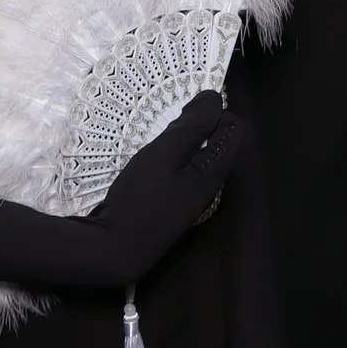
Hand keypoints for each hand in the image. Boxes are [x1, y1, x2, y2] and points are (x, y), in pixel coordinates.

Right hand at [81, 92, 241, 283]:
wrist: (113, 250)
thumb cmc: (140, 199)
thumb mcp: (165, 154)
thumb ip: (192, 126)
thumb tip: (214, 98)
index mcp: (215, 172)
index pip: (233, 129)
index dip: (214, 112)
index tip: (185, 110)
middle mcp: (209, 186)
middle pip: (216, 142)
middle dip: (197, 125)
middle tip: (169, 121)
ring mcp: (191, 198)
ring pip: (197, 156)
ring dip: (181, 142)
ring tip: (158, 136)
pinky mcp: (173, 205)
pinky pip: (182, 171)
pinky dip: (171, 159)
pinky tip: (151, 161)